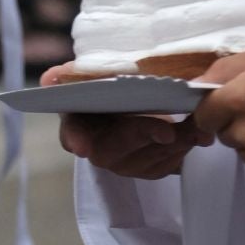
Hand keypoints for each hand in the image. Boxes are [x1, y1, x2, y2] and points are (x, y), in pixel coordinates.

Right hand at [45, 62, 212, 178]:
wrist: (140, 97)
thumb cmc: (113, 84)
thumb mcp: (94, 74)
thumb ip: (74, 75)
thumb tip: (49, 80)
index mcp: (77, 121)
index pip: (70, 133)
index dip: (76, 139)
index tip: (82, 146)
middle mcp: (96, 149)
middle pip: (113, 150)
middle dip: (141, 137)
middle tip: (167, 130)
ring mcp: (123, 163)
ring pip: (145, 160)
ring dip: (172, 144)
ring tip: (194, 126)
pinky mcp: (148, 170)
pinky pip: (165, 166)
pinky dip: (183, 150)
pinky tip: (196, 135)